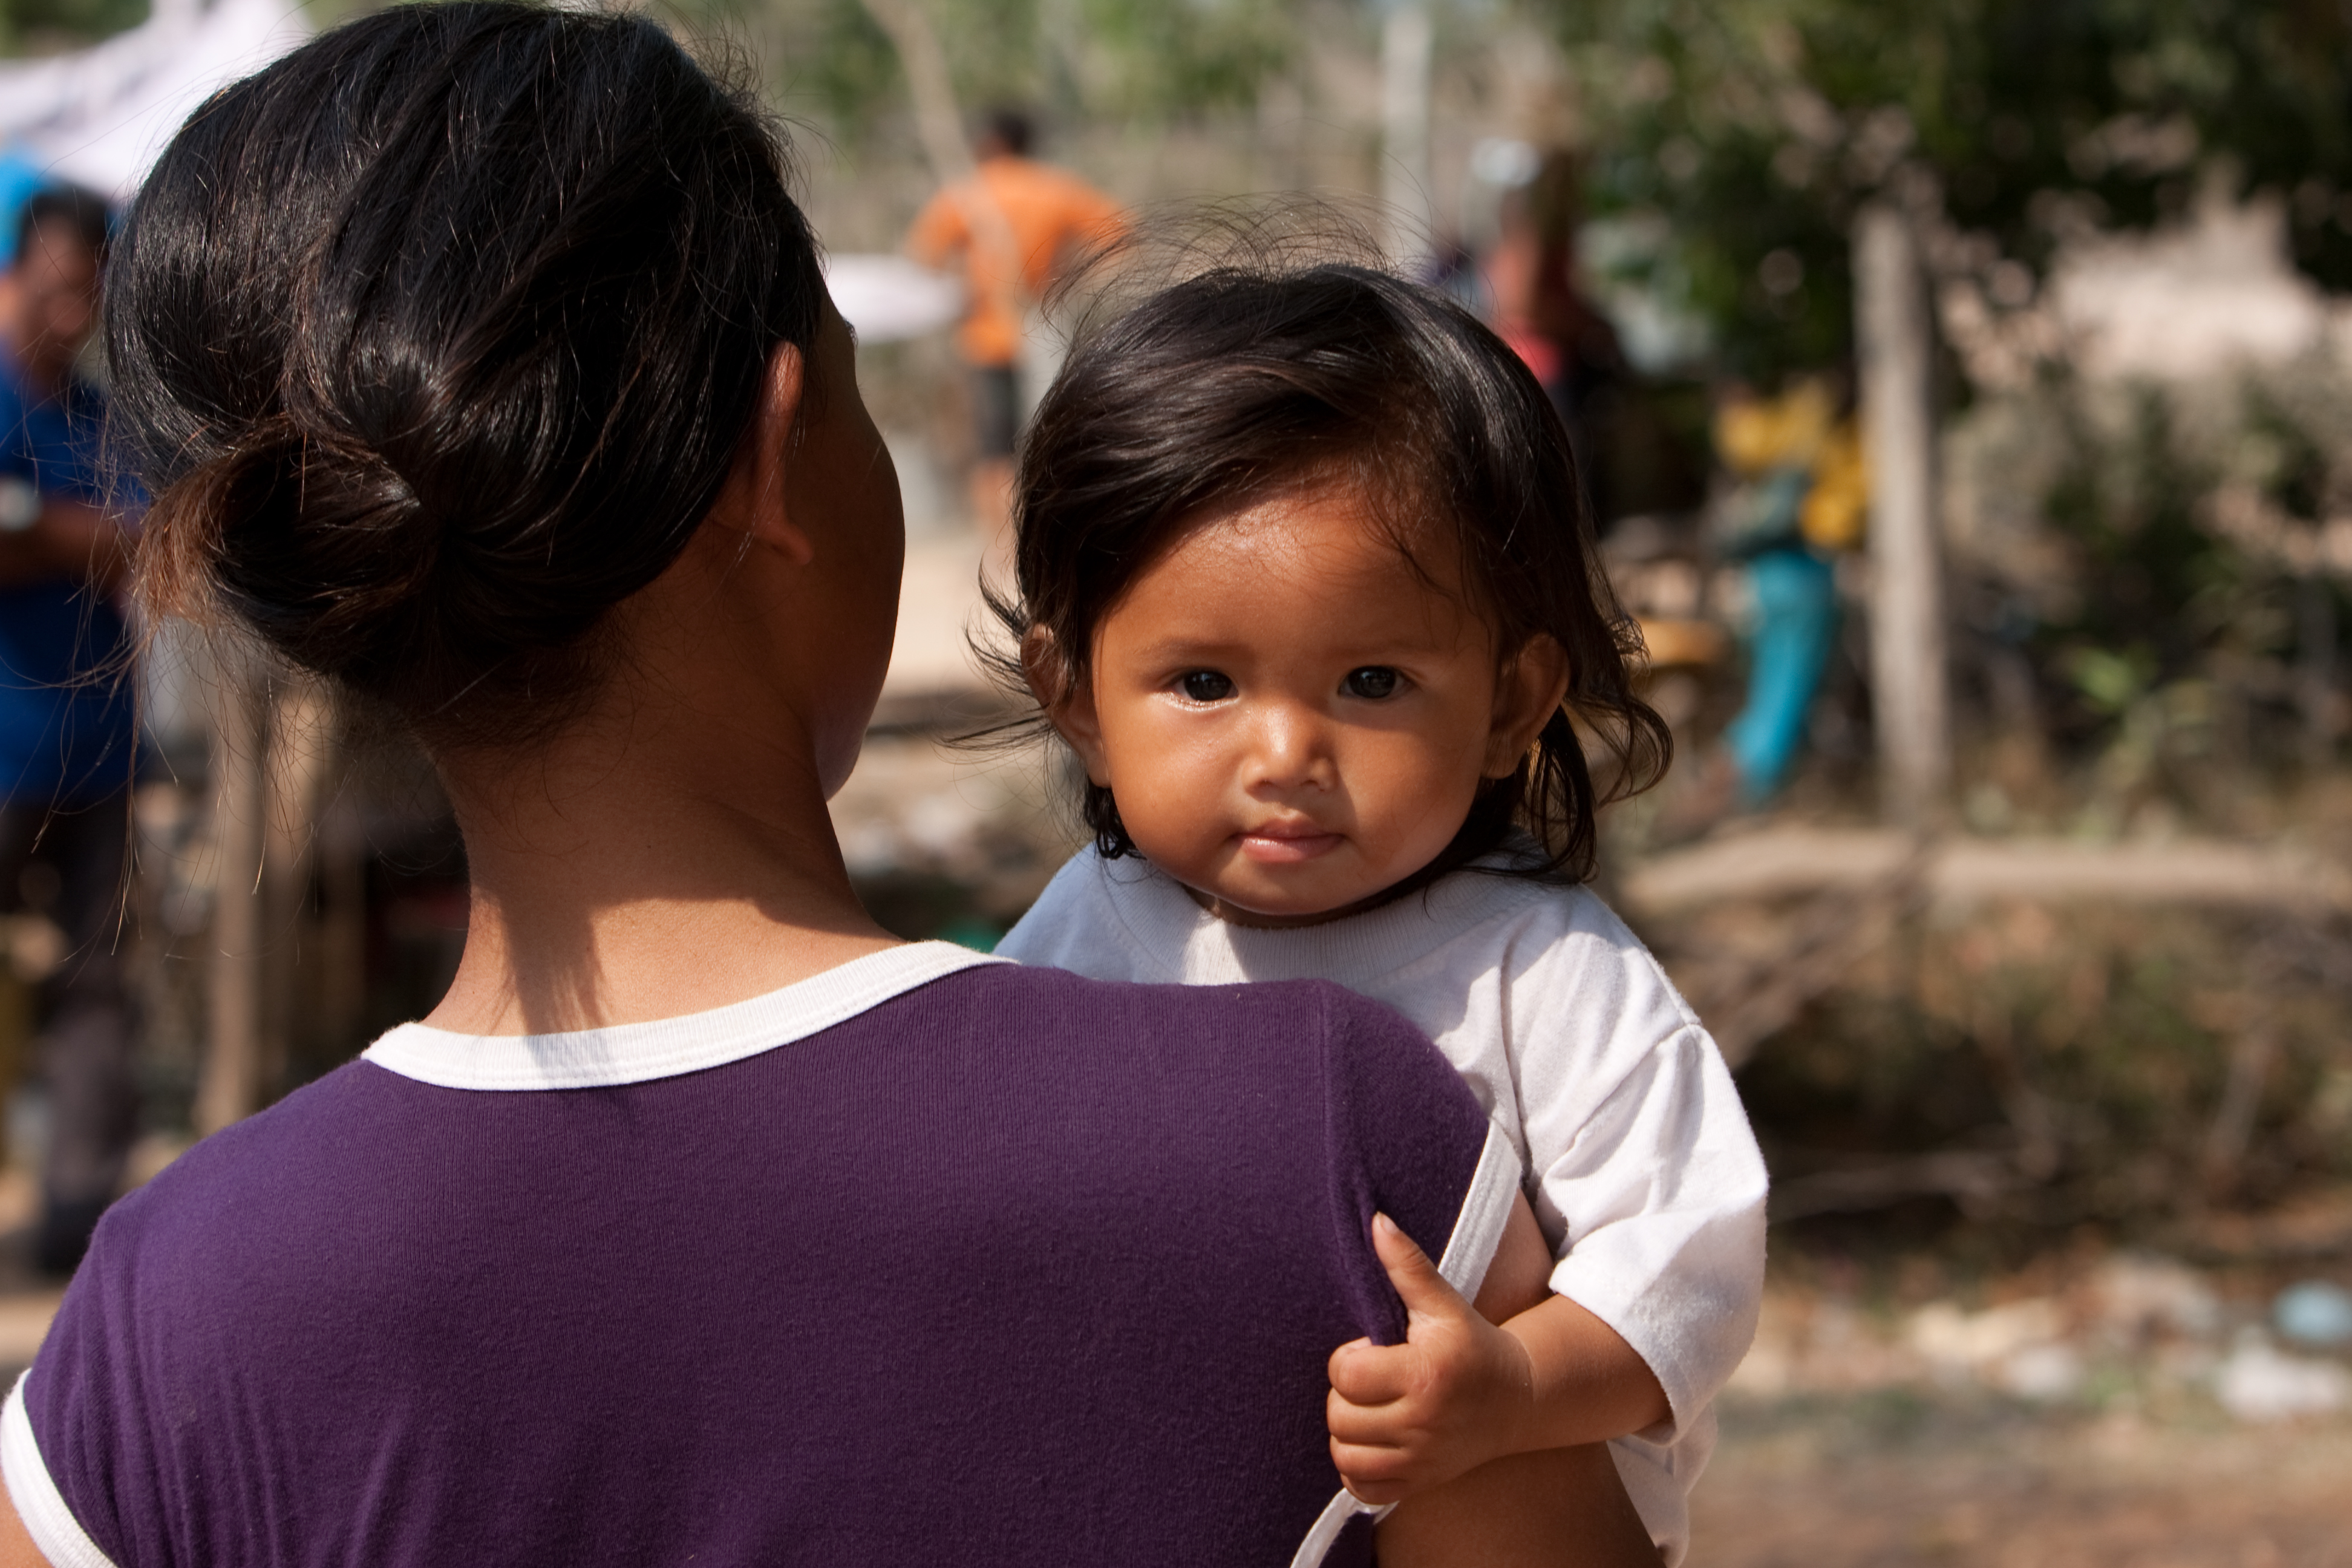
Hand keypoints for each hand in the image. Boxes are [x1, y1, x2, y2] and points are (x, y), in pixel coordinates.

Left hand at [1326, 1213, 1535, 1505]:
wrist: (1517, 1399)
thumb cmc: (1473, 1344)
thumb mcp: (1444, 1303)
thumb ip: (1407, 1264)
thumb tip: (1375, 1220)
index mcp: (1424, 1374)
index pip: (1346, 1372)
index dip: (1349, 1357)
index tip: (1372, 1350)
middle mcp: (1422, 1423)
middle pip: (1339, 1416)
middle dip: (1345, 1394)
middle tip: (1370, 1381)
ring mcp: (1420, 1460)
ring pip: (1345, 1456)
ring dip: (1347, 1432)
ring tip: (1368, 1409)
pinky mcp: (1419, 1484)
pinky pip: (1362, 1489)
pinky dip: (1357, 1470)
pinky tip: (1372, 1442)